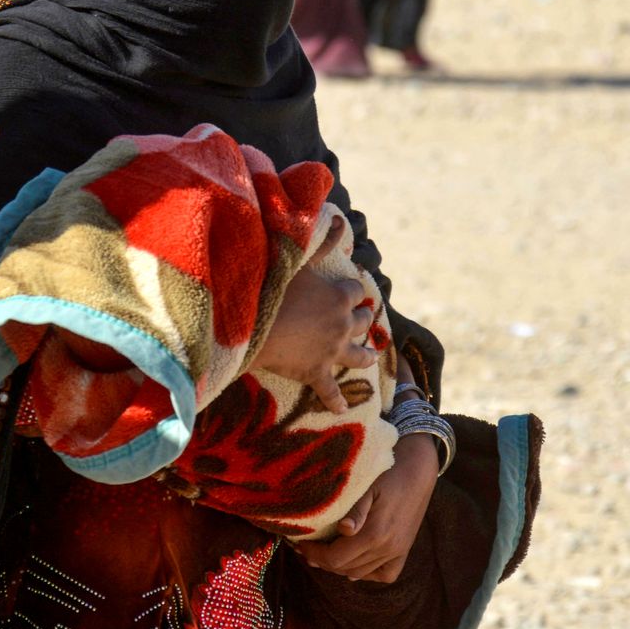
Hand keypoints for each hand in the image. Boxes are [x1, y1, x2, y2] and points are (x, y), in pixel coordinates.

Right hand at [255, 218, 377, 414]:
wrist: (255, 325)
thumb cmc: (274, 289)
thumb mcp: (299, 261)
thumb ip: (323, 242)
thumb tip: (342, 220)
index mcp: (339, 296)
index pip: (355, 291)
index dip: (352, 290)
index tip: (350, 290)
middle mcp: (342, 324)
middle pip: (362, 322)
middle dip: (362, 320)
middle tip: (362, 320)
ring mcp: (332, 351)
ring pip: (358, 356)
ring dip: (366, 355)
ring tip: (373, 356)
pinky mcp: (317, 374)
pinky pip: (330, 391)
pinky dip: (336, 400)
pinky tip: (344, 408)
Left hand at [295, 434, 437, 582]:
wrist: (418, 469)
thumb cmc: (388, 472)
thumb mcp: (368, 485)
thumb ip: (355, 509)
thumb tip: (344, 530)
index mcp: (375, 533)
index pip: (336, 558)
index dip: (314, 553)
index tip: (300, 543)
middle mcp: (387, 548)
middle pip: (345, 568)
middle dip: (322, 560)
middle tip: (306, 548)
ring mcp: (398, 551)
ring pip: (361, 573)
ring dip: (340, 567)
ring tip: (323, 554)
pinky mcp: (404, 550)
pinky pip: (385, 575)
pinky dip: (367, 573)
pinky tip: (354, 563)